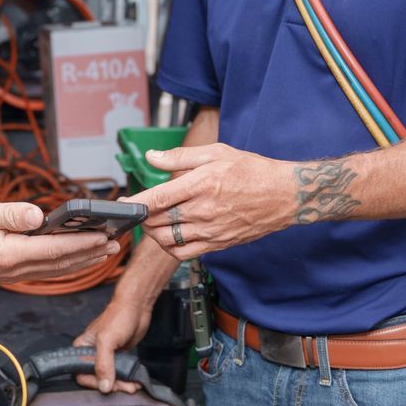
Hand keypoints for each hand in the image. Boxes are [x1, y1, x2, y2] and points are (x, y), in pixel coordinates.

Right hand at [0, 199, 119, 283]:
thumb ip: (9, 214)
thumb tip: (38, 215)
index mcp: (8, 254)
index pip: (54, 250)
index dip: (81, 243)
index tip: (102, 235)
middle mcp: (14, 269)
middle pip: (61, 263)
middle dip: (90, 254)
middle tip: (114, 244)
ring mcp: (13, 274)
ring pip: (55, 270)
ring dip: (82, 262)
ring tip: (103, 252)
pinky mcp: (10, 273)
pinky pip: (45, 271)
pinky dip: (65, 265)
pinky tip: (76, 259)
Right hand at [72, 291, 154, 393]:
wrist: (137, 308)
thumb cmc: (118, 318)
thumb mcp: (107, 341)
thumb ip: (104, 365)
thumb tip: (104, 387)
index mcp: (82, 348)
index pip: (81, 375)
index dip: (94, 383)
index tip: (107, 386)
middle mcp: (92, 354)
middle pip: (97, 379)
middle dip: (112, 386)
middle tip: (125, 387)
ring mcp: (106, 356)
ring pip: (110, 379)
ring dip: (122, 385)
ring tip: (133, 386)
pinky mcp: (118, 357)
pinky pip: (120, 374)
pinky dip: (127, 379)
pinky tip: (135, 381)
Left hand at [131, 144, 295, 261]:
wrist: (284, 195)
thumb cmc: (252, 170)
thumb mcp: (217, 152)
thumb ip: (180, 156)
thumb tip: (152, 157)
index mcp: (201, 184)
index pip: (158, 198)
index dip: (134, 203)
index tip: (121, 203)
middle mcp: (204, 210)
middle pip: (158, 221)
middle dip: (142, 217)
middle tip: (138, 209)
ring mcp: (211, 230)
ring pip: (168, 240)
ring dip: (153, 233)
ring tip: (153, 221)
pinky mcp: (218, 244)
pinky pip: (184, 253)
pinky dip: (169, 247)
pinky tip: (170, 235)